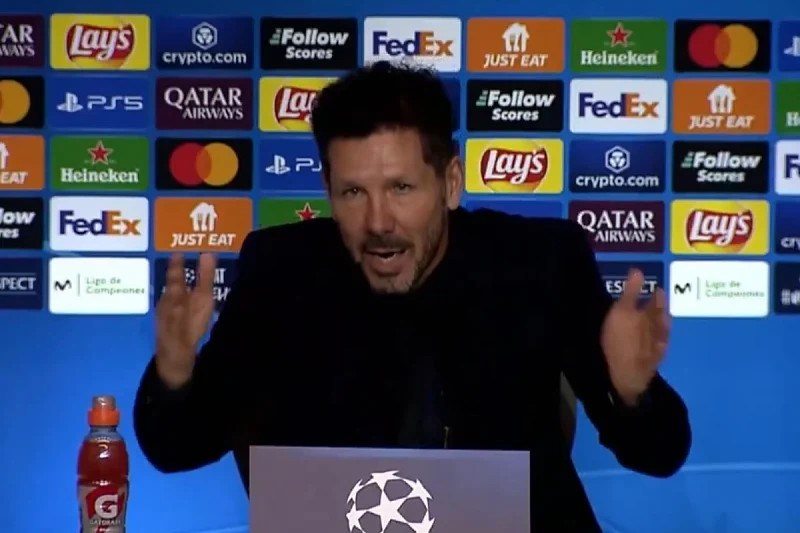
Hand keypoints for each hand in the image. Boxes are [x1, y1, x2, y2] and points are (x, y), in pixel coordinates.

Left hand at [155, 252, 216, 388]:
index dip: (177, 263)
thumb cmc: (190, 325)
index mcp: (175, 292)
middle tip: (176, 266)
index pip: (176, 273)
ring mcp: (163, 315)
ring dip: (174, 291)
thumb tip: (206, 254)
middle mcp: (165, 301)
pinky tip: (178, 309)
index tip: (177, 253)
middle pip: (170, 286)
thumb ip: (205, 277)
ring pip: (168, 298)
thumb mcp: (203, 299)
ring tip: (180, 286)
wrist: (174, 354)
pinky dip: (174, 305)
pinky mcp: (164, 327)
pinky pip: (168, 310)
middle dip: (174, 277)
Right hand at [600, 268, 670, 405]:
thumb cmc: (618, 343)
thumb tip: (638, 270)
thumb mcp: (619, 313)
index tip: (656, 287)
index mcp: (647, 315)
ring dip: (662, 321)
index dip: (654, 294)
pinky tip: (661, 338)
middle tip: (659, 297)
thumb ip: (630, 292)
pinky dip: (660, 339)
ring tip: (662, 314)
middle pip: (660, 314)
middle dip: (659, 305)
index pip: (654, 300)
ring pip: (663, 329)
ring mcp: (656, 345)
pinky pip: (661, 345)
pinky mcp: (653, 361)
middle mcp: (656, 328)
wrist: (626, 376)